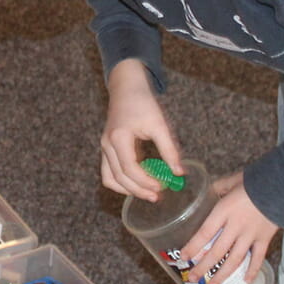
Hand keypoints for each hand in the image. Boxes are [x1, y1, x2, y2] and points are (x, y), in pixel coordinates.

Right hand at [100, 59, 183, 200]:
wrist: (126, 88)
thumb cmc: (143, 102)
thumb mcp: (159, 124)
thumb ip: (169, 149)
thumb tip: (179, 173)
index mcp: (118, 137)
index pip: (129, 169)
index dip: (145, 182)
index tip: (162, 187)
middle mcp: (107, 145)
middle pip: (118, 178)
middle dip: (138, 190)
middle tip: (157, 196)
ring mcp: (104, 147)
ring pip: (109, 178)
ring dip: (127, 190)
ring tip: (147, 193)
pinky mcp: (107, 148)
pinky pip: (109, 172)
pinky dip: (121, 182)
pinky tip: (138, 184)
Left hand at [181, 172, 278, 283]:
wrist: (283, 184)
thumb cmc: (254, 180)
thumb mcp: (231, 181)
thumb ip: (218, 188)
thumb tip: (207, 191)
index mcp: (224, 211)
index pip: (205, 233)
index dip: (193, 247)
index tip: (183, 257)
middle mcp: (236, 226)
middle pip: (217, 251)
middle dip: (203, 267)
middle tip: (193, 278)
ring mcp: (251, 235)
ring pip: (235, 260)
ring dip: (222, 275)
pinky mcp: (265, 239)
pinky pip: (258, 258)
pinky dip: (252, 271)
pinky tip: (244, 282)